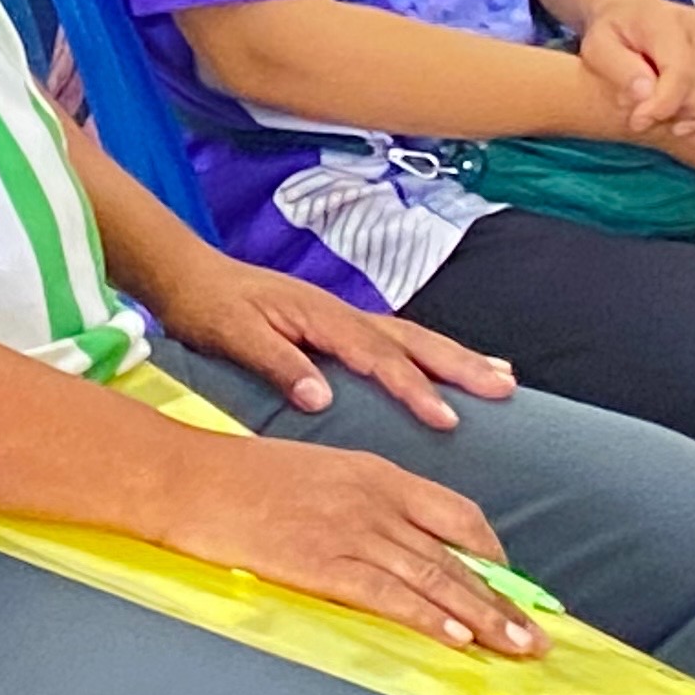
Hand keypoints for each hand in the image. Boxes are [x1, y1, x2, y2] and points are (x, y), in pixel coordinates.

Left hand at [144, 251, 515, 429]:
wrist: (189, 276)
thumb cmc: (210, 308)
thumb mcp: (235, 337)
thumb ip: (278, 364)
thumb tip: (320, 398)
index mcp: (321, 318)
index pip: (378, 357)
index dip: (413, 388)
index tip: (446, 418)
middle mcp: (342, 314)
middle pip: (413, 340)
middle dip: (460, 365)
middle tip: (505, 388)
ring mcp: (344, 318)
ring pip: (412, 337)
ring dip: (456, 357)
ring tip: (502, 377)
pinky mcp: (338, 326)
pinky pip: (396, 340)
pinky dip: (428, 355)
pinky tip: (449, 369)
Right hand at [151, 426, 542, 655]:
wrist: (187, 478)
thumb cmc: (239, 477)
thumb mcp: (315, 473)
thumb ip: (361, 502)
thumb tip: (392, 541)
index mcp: (375, 472)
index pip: (456, 514)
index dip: (491, 555)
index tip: (513, 586)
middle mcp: (374, 500)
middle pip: (455, 555)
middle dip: (503, 600)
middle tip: (540, 638)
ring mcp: (350, 531)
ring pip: (434, 579)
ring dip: (482, 618)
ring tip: (518, 650)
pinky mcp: (322, 563)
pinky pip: (388, 595)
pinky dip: (427, 617)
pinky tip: (455, 640)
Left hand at [573, 0, 694, 137]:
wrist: (634, 12)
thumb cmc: (614, 32)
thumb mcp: (598, 47)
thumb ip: (619, 68)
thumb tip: (646, 93)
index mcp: (668, 21)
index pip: (680, 71)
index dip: (661, 105)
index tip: (637, 121)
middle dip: (669, 114)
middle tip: (642, 114)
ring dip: (686, 118)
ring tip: (659, 112)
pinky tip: (682, 120)